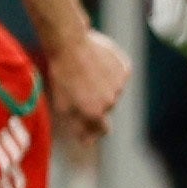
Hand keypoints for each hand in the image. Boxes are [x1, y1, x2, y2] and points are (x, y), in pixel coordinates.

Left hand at [46, 27, 130, 143]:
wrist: (70, 45)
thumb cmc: (61, 76)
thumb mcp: (62, 105)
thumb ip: (78, 126)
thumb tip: (87, 143)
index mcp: (96, 112)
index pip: (103, 129)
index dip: (95, 130)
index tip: (88, 129)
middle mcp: (112, 101)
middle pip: (106, 108)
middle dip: (95, 102)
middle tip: (79, 87)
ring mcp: (120, 83)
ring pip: (113, 90)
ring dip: (102, 85)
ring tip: (84, 72)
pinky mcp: (125, 67)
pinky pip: (118, 74)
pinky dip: (110, 71)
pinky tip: (95, 62)